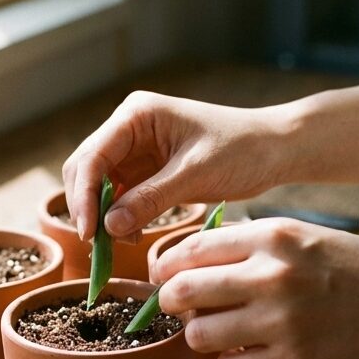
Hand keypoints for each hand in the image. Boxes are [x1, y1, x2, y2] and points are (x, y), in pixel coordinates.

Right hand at [63, 91, 287, 241]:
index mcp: (137, 115)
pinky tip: (132, 235)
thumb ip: (150, 198)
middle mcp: (129, 128)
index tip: (90, 232)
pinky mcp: (147, 170)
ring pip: (99, 185)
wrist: (274, 150)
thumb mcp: (195, 175)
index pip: (93, 156)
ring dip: (103, 214)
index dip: (84, 195)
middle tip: (98, 244)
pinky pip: (121, 195)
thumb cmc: (241, 150)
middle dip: (88, 205)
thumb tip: (108, 226)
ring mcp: (136, 149)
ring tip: (120, 242)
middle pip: (87, 168)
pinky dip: (120, 217)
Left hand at [152, 218, 358, 358]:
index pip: (191, 248)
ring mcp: (281, 322)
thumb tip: (197, 254)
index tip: (164, 277)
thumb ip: (255, 242)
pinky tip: (250, 354)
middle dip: (170, 302)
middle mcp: (272, 275)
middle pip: (181, 291)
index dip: (167, 266)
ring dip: (202, 335)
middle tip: (179, 307)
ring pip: (198, 335)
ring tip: (222, 332)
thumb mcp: (307, 235)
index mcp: (273, 236)